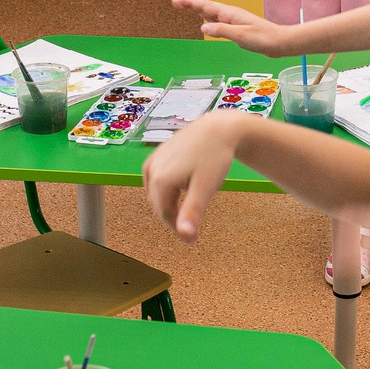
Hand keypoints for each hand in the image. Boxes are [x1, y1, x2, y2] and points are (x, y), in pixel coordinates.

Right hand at [143, 113, 243, 240]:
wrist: (218, 128)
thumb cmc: (214, 158)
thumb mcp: (205, 188)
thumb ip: (192, 212)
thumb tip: (186, 237)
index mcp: (160, 180)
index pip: (164, 215)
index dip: (178, 229)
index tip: (194, 240)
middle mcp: (152, 170)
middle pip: (159, 205)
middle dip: (175, 215)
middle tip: (196, 220)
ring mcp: (153, 161)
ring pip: (157, 193)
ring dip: (171, 202)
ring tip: (192, 198)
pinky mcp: (157, 154)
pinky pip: (157, 180)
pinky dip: (168, 188)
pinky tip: (183, 185)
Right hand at [171, 0, 291, 55]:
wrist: (279, 42)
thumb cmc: (262, 38)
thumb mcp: (240, 35)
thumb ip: (222, 30)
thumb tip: (203, 26)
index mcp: (230, 14)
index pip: (206, 7)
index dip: (190, 4)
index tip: (177, 1)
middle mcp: (230, 15)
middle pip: (207, 6)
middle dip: (192, 2)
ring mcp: (234, 20)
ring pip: (212, 12)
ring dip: (200, 7)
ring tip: (190, 0)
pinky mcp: (237, 27)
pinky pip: (218, 19)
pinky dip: (209, 16)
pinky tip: (207, 18)